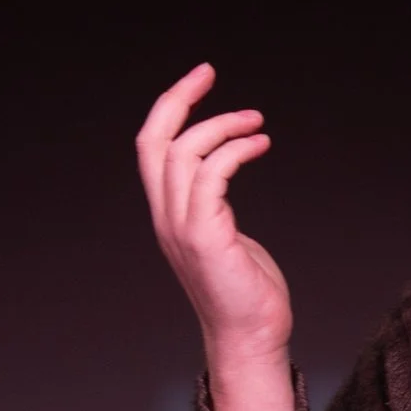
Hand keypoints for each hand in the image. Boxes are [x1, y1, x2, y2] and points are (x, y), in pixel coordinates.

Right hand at [137, 63, 296, 410]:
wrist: (251, 336)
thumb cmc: (246, 291)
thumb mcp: (222, 236)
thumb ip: (212, 205)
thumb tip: (224, 172)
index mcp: (167, 213)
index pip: (150, 148)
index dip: (169, 108)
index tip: (199, 80)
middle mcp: (166, 218)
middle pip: (155, 141)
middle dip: (178, 99)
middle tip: (209, 73)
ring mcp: (182, 228)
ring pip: (184, 153)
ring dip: (222, 126)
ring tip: (255, 121)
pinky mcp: (206, 238)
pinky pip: (211, 175)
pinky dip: (235, 150)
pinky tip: (260, 144)